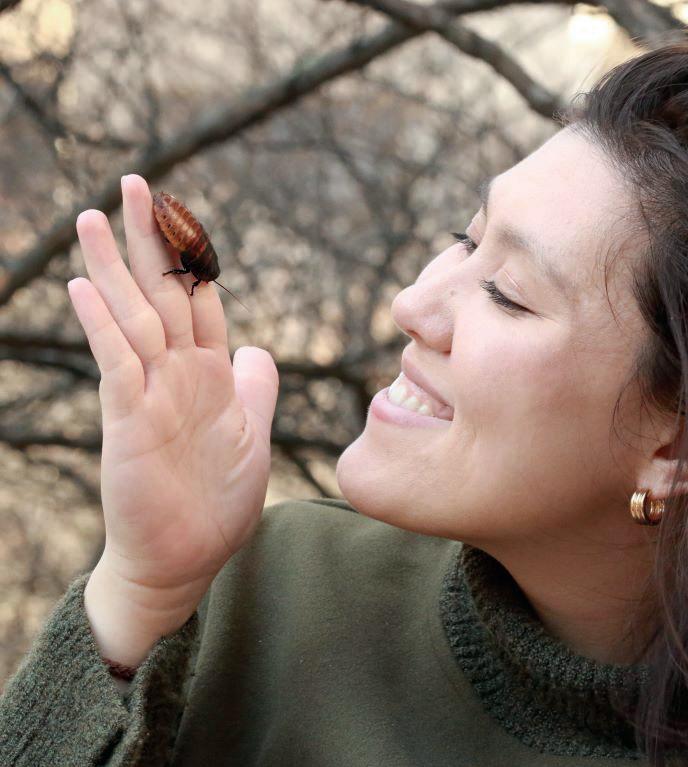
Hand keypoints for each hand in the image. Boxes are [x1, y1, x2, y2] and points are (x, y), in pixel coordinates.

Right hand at [70, 174, 277, 622]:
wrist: (184, 558)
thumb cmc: (216, 501)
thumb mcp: (252, 435)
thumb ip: (256, 389)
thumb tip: (259, 351)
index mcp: (211, 373)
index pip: (201, 300)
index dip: (194, 257)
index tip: (183, 210)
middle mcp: (177, 374)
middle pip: (162, 293)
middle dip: (149, 239)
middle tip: (133, 184)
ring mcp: (150, 394)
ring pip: (132, 317)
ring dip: (114, 267)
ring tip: (91, 216)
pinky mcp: (129, 423)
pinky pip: (116, 365)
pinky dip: (102, 327)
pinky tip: (84, 287)